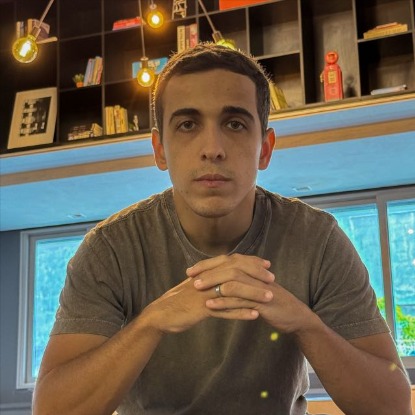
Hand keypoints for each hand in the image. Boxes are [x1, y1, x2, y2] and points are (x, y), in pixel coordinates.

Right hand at [140, 269, 261, 335]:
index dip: (250, 261)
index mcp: (206, 271)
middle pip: (235, 271)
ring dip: (253, 293)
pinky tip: (254, 315)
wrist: (160, 314)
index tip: (266, 264)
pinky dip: (240, 312)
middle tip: (272, 278)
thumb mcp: (197, 285)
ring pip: (232, 290)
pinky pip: (224, 310)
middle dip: (255, 273)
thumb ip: (211, 278)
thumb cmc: (180, 300)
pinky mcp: (201, 308)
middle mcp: (207, 278)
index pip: (232, 261)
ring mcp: (204, 293)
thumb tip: (227, 274)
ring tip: (270, 297)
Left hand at [189, 253, 316, 334]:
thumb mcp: (254, 289)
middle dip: (207, 271)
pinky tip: (210, 306)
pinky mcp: (262, 302)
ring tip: (196, 289)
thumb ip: (240, 282)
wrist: (294, 316)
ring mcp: (259, 287)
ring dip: (213, 284)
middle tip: (190, 277)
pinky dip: (224, 302)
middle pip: (228, 267)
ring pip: (233, 281)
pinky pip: (240, 300)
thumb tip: (218, 279)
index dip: (208, 264)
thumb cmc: (271, 302)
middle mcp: (255, 275)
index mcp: (252, 270)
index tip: (191, 270)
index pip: (226, 261)